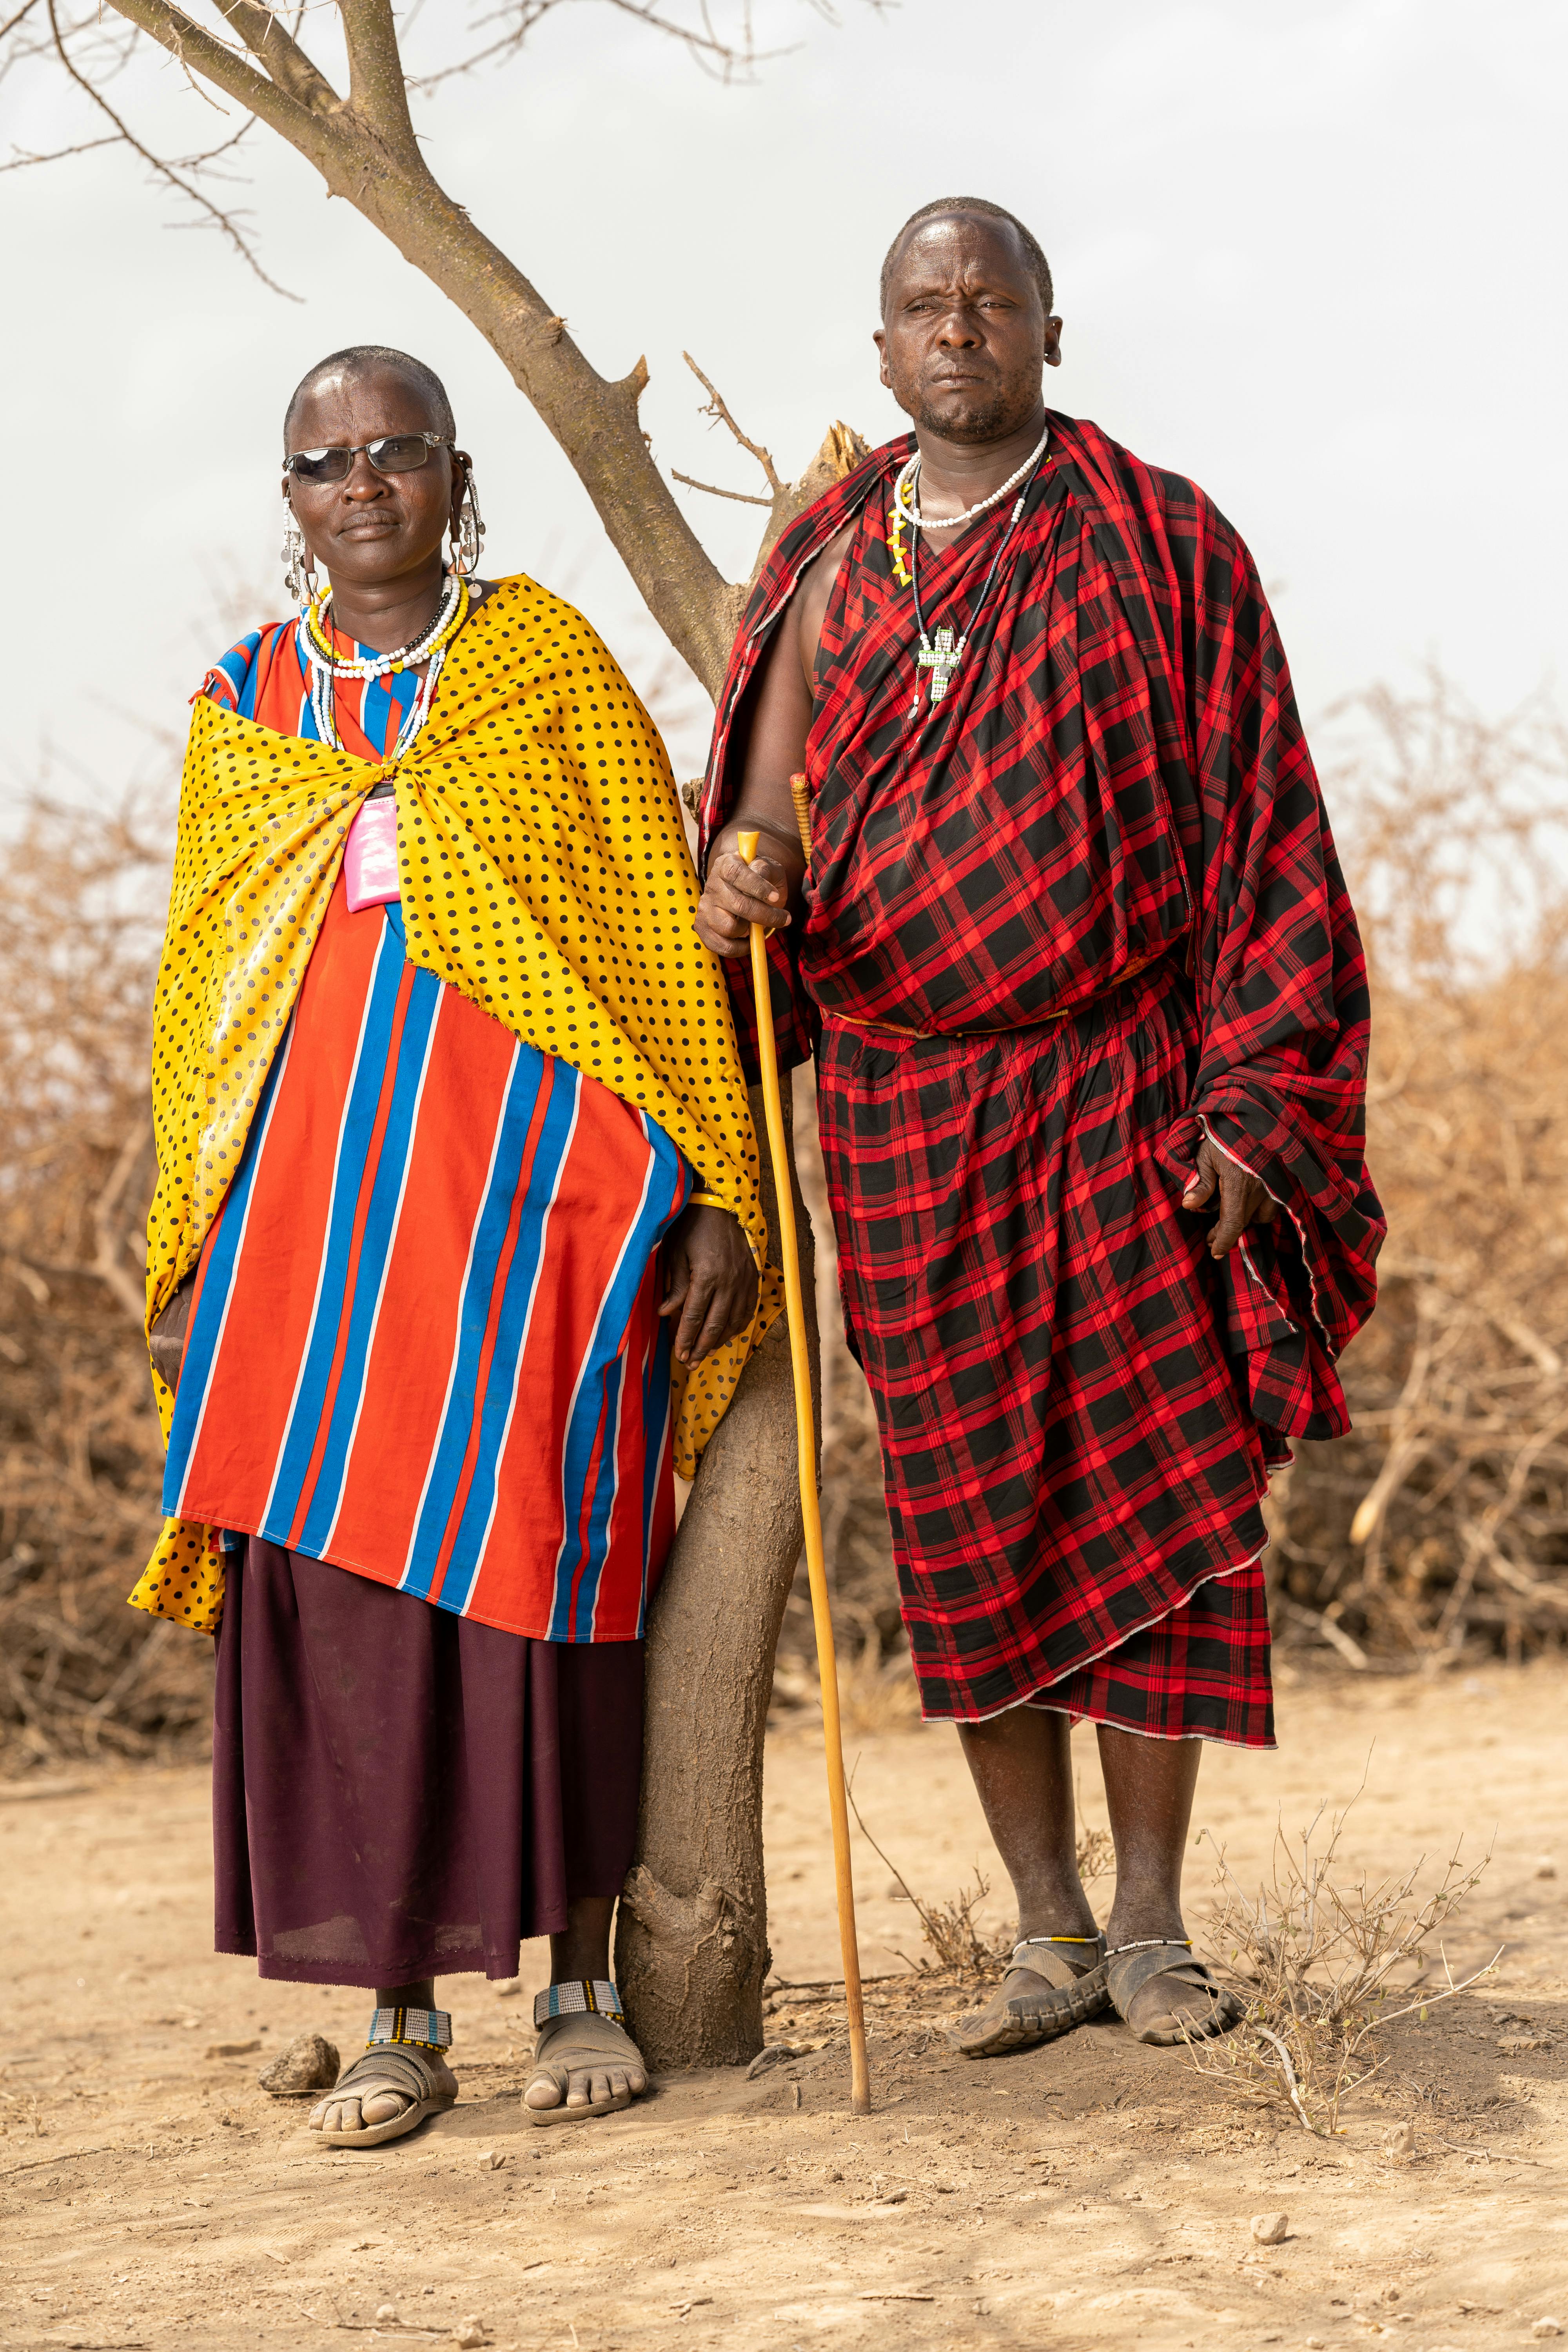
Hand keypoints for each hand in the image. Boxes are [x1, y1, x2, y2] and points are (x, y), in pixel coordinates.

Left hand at [660, 1203, 759, 1363]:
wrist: (721, 1204)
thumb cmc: (692, 1226)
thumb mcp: (675, 1253)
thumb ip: (674, 1286)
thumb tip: (665, 1314)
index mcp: (707, 1276)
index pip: (695, 1317)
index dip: (685, 1338)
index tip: (678, 1355)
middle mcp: (729, 1282)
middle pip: (716, 1325)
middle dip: (701, 1347)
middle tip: (690, 1363)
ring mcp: (744, 1280)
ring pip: (734, 1321)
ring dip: (720, 1341)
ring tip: (706, 1354)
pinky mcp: (753, 1276)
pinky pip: (748, 1309)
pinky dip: (738, 1326)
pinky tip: (727, 1335)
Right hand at [694, 845, 792, 960]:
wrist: (745, 891)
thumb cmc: (760, 880)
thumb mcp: (768, 868)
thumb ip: (765, 869)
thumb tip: (760, 875)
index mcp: (726, 865)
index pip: (737, 874)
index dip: (757, 886)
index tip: (776, 896)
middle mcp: (712, 885)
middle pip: (738, 905)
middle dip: (766, 915)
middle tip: (785, 918)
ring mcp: (705, 907)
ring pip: (729, 928)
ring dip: (750, 931)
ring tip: (758, 925)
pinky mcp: (702, 927)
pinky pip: (723, 946)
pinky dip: (741, 948)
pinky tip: (750, 940)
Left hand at [1182, 1136, 1278, 1256]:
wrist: (1258, 1112)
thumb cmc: (1227, 1131)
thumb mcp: (1207, 1154)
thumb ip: (1200, 1182)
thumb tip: (1189, 1206)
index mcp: (1240, 1187)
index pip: (1232, 1225)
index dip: (1223, 1242)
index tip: (1215, 1252)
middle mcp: (1262, 1190)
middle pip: (1246, 1222)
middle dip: (1228, 1230)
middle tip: (1212, 1235)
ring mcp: (1277, 1186)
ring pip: (1263, 1215)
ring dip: (1246, 1217)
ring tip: (1229, 1213)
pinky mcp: (1287, 1179)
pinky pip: (1276, 1203)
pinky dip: (1261, 1206)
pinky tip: (1249, 1198)